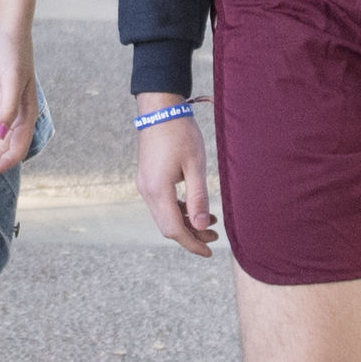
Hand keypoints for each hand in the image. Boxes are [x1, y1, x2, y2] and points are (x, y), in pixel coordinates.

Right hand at [134, 96, 219, 256]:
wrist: (159, 109)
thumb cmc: (180, 133)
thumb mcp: (195, 166)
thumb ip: (198, 197)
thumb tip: (203, 226)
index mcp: (158, 189)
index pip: (174, 229)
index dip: (192, 244)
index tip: (210, 252)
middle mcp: (147, 190)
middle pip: (167, 226)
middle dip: (191, 236)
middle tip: (215, 236)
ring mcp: (145, 184)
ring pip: (164, 216)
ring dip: (186, 223)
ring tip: (211, 221)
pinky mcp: (148, 178)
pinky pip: (161, 204)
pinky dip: (178, 211)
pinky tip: (194, 207)